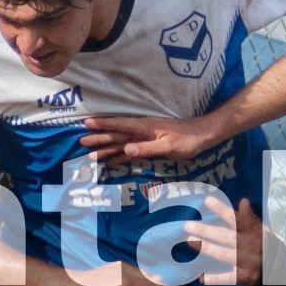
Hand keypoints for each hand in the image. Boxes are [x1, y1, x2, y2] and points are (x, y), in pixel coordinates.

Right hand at [79, 114, 223, 162]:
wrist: (203, 135)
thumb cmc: (188, 140)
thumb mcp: (169, 146)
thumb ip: (147, 148)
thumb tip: (125, 149)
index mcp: (144, 127)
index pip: (119, 126)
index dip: (103, 125)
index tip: (86, 124)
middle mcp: (142, 130)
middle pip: (116, 135)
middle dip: (99, 138)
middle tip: (81, 143)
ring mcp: (145, 137)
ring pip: (121, 142)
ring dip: (106, 147)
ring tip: (90, 153)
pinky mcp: (150, 144)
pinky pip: (130, 150)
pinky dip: (119, 155)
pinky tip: (111, 160)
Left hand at [183, 196, 264, 285]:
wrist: (283, 273)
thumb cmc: (269, 249)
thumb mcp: (264, 231)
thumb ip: (251, 218)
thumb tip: (243, 201)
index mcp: (255, 233)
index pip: (237, 219)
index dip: (222, 210)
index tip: (207, 201)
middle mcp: (250, 246)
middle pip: (226, 237)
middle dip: (206, 231)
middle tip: (187, 226)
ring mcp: (247, 263)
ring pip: (224, 255)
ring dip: (207, 248)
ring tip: (190, 242)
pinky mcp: (245, 278)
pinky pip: (229, 279)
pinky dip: (215, 279)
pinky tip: (201, 278)